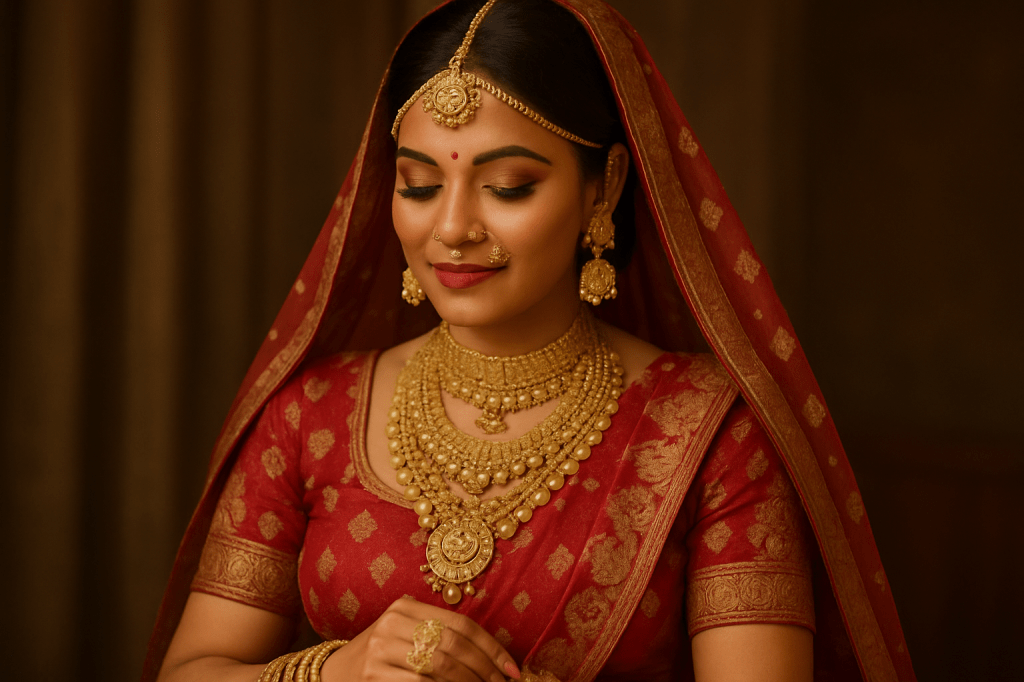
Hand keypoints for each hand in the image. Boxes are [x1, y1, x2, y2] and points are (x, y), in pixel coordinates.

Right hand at [319, 597, 519, 681]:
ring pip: (439, 667)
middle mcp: (391, 622)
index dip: (491, 647)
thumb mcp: (406, 633)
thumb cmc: (383, 655)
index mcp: (405, 606)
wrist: (335, 673)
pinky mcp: (372, 675)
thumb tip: (495, 661)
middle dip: (484, 669)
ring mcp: (379, 649)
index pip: (461, 624)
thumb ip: (441, 635)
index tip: (511, 669)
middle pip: (452, 644)